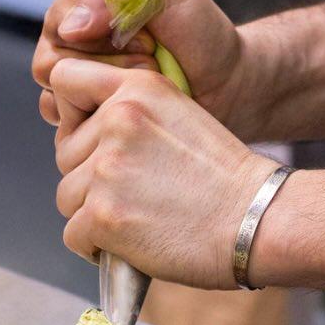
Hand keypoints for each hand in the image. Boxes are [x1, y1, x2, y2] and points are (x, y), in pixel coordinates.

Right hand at [32, 0, 243, 129]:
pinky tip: (129, 106)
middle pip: (52, 57)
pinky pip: (63, 116)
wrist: (228, 84)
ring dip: (104, 90)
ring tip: (146, 82)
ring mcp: (80, 73)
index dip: (95, 32)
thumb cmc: (203, 33)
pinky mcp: (86, 108)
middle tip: (149, 60)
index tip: (142, 36)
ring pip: (56, 89)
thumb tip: (72, 27)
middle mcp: (77, 34)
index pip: (58, 16)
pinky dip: (95, 116)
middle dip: (106, 64)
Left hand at [50, 59, 277, 288]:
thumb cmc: (226, 179)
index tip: (93, 138)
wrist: (260, 220)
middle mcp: (117, 119)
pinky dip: (95, 246)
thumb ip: (129, 113)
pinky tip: (131, 243)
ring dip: (93, 215)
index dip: (73, 112)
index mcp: (137, 87)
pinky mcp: (103, 214)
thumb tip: (79, 136)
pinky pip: (73, 235)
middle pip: (64, 153)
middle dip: (89, 177)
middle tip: (135, 193)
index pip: (64, 78)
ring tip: (139, 218)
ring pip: (67, 197)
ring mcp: (107, 168)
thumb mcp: (180, 114)